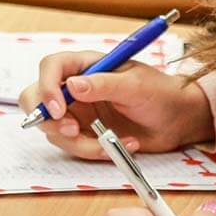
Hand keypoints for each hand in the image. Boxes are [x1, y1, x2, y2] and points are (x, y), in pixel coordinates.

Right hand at [19, 53, 213, 158]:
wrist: (177, 120)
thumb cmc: (160, 93)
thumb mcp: (135, 85)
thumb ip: (103, 84)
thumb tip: (73, 85)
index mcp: (86, 65)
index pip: (51, 67)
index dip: (47, 87)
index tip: (60, 110)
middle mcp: (76, 87)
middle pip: (37, 99)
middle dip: (49, 119)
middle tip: (73, 131)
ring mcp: (78, 112)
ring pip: (54, 129)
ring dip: (78, 142)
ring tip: (112, 142)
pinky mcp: (85, 134)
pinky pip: (73, 146)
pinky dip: (92, 151)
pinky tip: (120, 145)